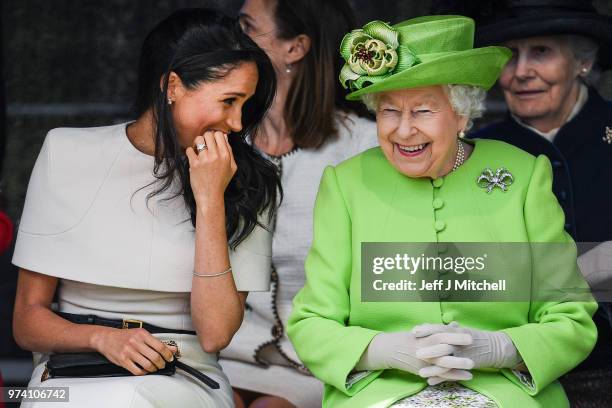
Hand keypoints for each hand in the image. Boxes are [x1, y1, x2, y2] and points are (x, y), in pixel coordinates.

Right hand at [91, 327, 176, 375]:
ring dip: (153, 369)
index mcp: (142, 334)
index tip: (170, 358)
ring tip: (154, 368)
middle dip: (161, 363)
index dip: (168, 354)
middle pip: (155, 356)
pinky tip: (144, 370)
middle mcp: (136, 342)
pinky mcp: (123, 360)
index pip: (160, 346)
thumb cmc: (124, 336)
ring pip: (147, 365)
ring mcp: (129, 352)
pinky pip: (137, 371)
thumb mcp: (141, 335)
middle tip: (162, 364)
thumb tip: (171, 348)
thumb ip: (157, 342)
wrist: (106, 338)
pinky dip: (143, 372)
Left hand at [185, 131, 236, 205]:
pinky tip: (193, 158)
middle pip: (208, 134)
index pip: (219, 134)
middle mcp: (215, 155)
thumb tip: (224, 137)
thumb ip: (230, 151)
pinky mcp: (194, 164)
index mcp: (226, 155)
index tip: (212, 141)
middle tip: (204, 145)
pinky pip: (189, 149)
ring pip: (198, 139)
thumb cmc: (221, 182)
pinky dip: (190, 152)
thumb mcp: (232, 167)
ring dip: (197, 143)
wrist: (210, 195)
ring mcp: (204, 159)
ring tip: (198, 149)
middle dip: (205, 138)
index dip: (215, 136)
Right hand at [356, 330, 473, 383]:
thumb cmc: (407, 338)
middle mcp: (423, 348)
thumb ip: (438, 329)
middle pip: (442, 347)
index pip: (440, 334)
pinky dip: (454, 376)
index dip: (454, 334)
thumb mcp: (421, 331)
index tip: (467, 333)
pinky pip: (441, 375)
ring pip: (443, 363)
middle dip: (458, 346)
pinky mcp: (423, 371)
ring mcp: (423, 361)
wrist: (389, 350)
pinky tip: (466, 376)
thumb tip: (455, 324)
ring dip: (458, 364)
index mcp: (424, 337)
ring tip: (473, 364)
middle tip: (473, 345)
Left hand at [414, 322, 520, 369]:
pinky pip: (452, 373)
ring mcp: (462, 354)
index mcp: (455, 331)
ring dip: (432, 368)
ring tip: (420, 373)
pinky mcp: (466, 365)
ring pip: (445, 362)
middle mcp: (458, 341)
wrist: (494, 347)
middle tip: (415, 353)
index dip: (426, 329)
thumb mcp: (461, 330)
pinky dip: (441, 378)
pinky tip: (431, 381)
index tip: (414, 331)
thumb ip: (446, 328)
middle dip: (428, 349)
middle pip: (441, 344)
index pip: (439, 328)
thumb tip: (432, 324)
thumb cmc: (475, 337)